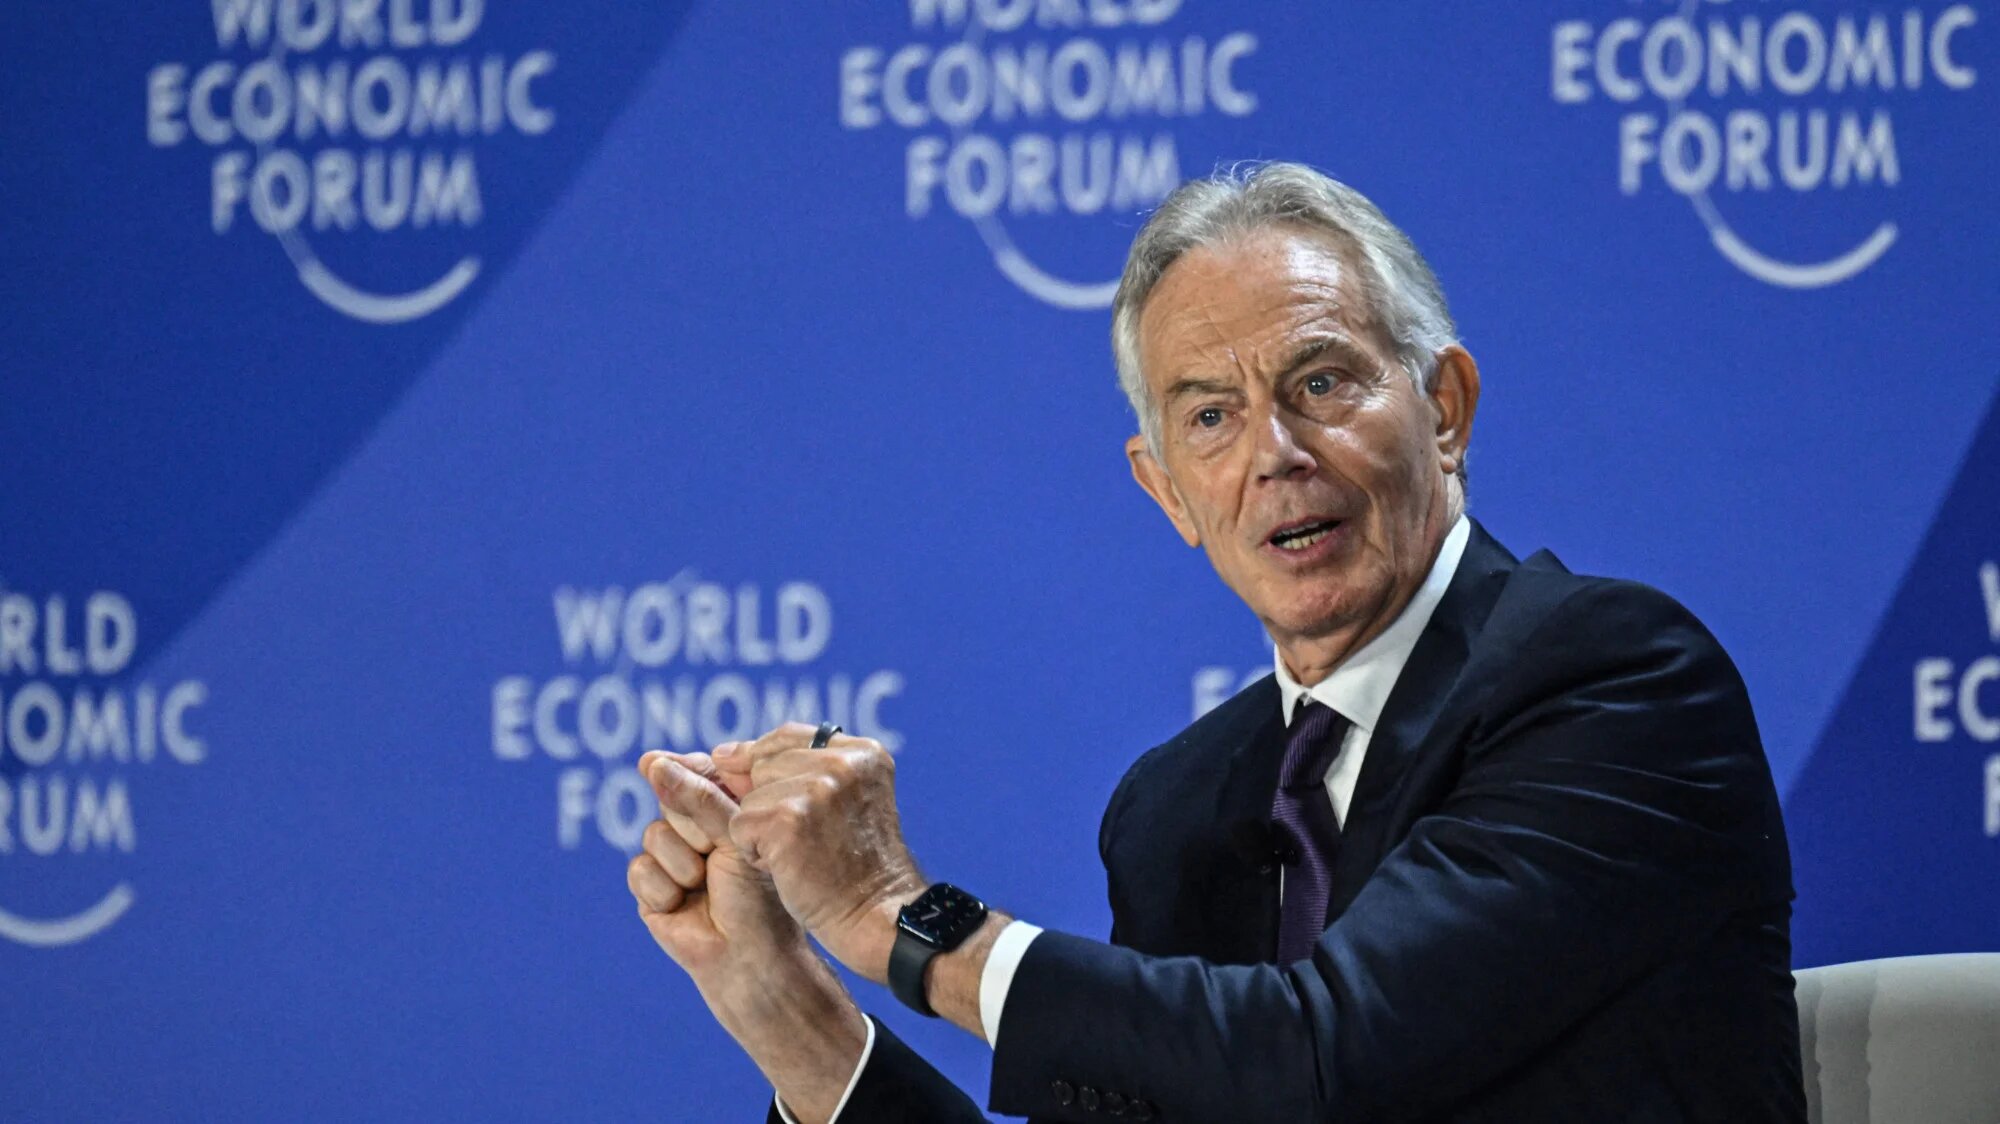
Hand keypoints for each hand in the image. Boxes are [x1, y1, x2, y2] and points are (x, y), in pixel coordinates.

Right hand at [627, 750, 803, 989]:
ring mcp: (671, 856)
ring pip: (653, 834)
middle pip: (670, 799)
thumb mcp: (736, 836)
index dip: (689, 774)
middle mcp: (695, 828)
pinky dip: (664, 889)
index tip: (675, 769)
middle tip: (716, 855)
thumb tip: (649, 761)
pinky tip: (683, 905)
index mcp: (725, 808)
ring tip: (705, 885)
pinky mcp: (650, 886)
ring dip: (683, 863)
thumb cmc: (756, 894)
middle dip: (694, 827)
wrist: (748, 954)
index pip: (696, 771)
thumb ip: (699, 797)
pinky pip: (639, 868)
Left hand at [713, 723, 927, 981]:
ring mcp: (815, 788)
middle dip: (768, 801)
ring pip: (748, 797)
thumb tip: (720, 755)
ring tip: (799, 856)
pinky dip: (754, 853)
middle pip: (763, 764)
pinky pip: (740, 825)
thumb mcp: (844, 803)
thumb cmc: (858, 869)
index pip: (788, 737)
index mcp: (863, 752)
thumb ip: (798, 771)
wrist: (877, 917)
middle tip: (804, 839)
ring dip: (761, 830)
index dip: (766, 764)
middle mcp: (842, 761)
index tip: (772, 799)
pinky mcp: (788, 819)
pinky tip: (788, 869)